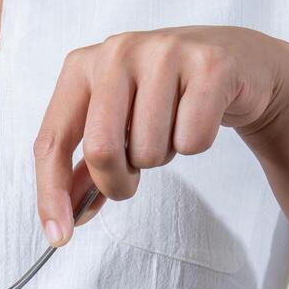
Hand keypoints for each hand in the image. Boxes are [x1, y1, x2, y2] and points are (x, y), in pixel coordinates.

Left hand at [33, 26, 288, 244]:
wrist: (237, 61)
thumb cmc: (167, 97)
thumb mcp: (118, 125)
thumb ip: (87, 169)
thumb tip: (64, 217)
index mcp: (82, 67)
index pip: (53, 141)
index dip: (52, 194)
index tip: (59, 236)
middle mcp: (118, 51)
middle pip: (101, 150)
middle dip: (117, 183)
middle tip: (133, 178)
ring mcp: (164, 53)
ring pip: (149, 150)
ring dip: (161, 158)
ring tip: (171, 128)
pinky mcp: (210, 65)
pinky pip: (192, 140)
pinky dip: (195, 144)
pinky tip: (200, 117)